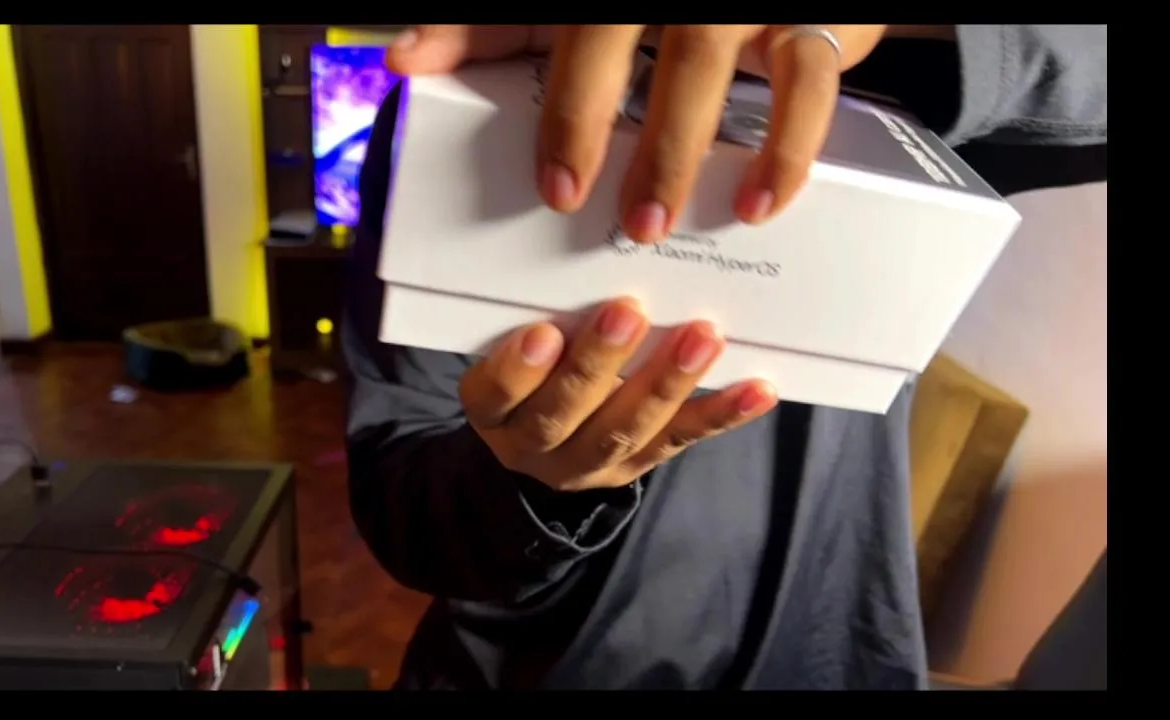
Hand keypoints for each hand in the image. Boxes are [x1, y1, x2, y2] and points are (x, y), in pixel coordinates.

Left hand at [388, 25, 886, 238]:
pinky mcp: (807, 25)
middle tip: (593, 216)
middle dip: (611, 135)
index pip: (577, 37)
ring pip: (707, 66)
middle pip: (633, 47)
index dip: (566, 111)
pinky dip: (788, 147)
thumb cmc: (645, 10)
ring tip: (654, 225)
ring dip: (680, 151)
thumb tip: (403, 59)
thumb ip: (488, 31)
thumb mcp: (559, 14)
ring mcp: (739, 2)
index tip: (556, 190)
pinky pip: (806, 84)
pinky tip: (763, 203)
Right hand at [458, 298, 777, 491]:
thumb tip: (581, 250)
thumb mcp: (507, 340)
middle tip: (628, 313)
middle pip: (561, 415)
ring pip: (625, 430)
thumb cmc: (527, 362)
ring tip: (701, 338)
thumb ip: (533, 312)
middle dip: (599, 365)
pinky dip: (722, 413)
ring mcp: (588, 464)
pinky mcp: (637, 464)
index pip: (496, 395)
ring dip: (666, 382)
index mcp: (490, 411)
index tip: (544, 332)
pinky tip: (757, 390)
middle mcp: (533, 446)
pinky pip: (681, 439)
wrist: (541, 433)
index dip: (519, 370)